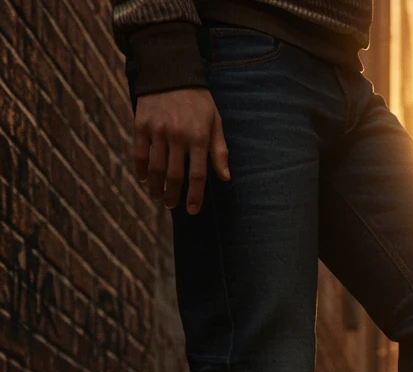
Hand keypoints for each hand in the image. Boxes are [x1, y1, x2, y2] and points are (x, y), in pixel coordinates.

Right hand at [133, 89, 229, 213]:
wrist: (171, 71)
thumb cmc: (199, 101)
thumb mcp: (215, 122)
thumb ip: (220, 151)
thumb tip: (225, 178)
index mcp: (199, 138)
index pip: (197, 175)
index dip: (195, 196)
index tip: (192, 210)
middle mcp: (178, 136)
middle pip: (175, 176)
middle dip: (173, 195)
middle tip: (171, 206)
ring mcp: (158, 130)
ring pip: (156, 168)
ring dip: (156, 187)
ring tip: (158, 197)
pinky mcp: (141, 124)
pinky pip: (139, 153)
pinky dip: (141, 170)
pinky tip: (144, 179)